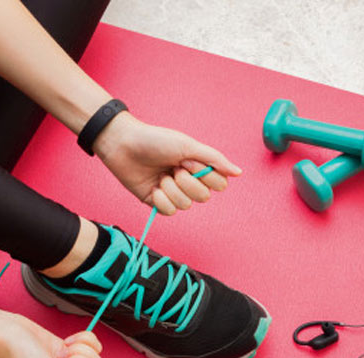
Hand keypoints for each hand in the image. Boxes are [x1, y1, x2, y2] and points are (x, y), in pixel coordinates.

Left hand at [94, 112, 242, 214]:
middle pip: (203, 197)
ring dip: (171, 189)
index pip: (219, 184)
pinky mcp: (157, 202)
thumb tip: (239, 172)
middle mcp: (188, 181)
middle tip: (173, 167)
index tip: (189, 161)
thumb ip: (214, 159)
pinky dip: (161, 199)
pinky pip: (169, 211)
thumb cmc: (156, 140)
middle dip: (187, 182)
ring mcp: (173, 193)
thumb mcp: (188, 146)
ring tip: (160, 175)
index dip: (206, 176)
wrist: (124, 145)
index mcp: (199, 167)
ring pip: (185, 205)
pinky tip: (153, 187)